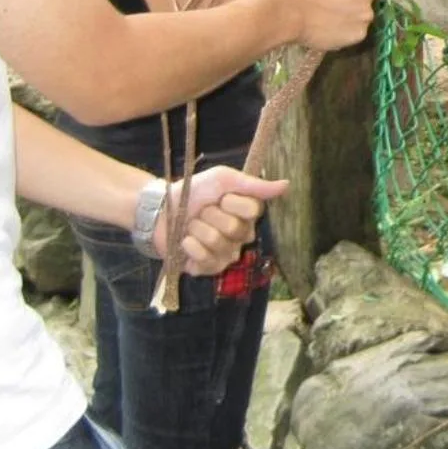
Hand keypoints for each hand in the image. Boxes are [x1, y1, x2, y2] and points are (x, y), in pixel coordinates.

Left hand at [152, 165, 287, 276]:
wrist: (160, 209)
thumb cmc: (194, 191)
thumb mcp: (223, 179)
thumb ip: (254, 185)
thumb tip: (286, 185)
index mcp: (248, 216)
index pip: (253, 211)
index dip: (233, 202)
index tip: (221, 196)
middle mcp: (241, 237)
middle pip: (234, 229)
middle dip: (211, 216)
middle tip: (201, 211)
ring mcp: (225, 255)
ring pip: (218, 243)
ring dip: (197, 229)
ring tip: (190, 225)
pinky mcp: (207, 270)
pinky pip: (205, 260)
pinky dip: (190, 246)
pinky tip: (185, 241)